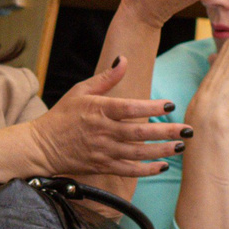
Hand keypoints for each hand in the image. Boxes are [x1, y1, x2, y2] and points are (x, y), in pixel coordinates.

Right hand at [20, 54, 188, 179]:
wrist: (41, 146)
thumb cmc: (62, 116)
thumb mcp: (80, 91)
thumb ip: (106, 77)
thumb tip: (123, 59)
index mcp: (98, 109)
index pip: (130, 108)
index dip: (151, 107)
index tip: (170, 105)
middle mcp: (102, 131)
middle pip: (139, 132)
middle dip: (166, 132)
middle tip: (188, 130)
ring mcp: (103, 151)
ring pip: (137, 153)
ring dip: (161, 151)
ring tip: (180, 146)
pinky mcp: (101, 166)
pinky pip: (128, 170)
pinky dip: (146, 170)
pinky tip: (162, 166)